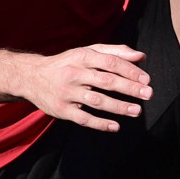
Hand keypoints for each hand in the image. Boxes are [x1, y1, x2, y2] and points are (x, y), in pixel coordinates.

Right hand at [22, 44, 151, 132]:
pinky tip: (115, 126)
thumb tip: (141, 56)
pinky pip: (83, 118)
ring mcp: (67, 93)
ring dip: (118, 107)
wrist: (31, 77)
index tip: (146, 79)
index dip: (130, 71)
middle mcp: (74, 73)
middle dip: (129, 88)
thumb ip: (114, 52)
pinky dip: (100, 123)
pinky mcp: (61, 110)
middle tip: (148, 94)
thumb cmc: (67, 63)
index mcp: (82, 57)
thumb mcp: (86, 52)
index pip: (110, 62)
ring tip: (136, 111)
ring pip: (96, 101)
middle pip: (106, 81)